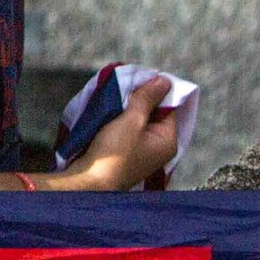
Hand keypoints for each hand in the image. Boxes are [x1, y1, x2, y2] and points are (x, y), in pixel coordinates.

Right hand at [54, 75, 180, 189]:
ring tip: (118, 95)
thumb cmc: (114, 153)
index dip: (156, 92)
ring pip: (140, 122)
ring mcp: (143, 152)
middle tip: (126, 84)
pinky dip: (122, 120)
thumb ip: (148, 99)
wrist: (90, 181)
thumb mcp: (132, 121)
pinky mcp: (127, 155)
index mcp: (168, 142)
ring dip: (129, 109)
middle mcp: (159, 148)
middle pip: (155, 114)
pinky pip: (129, 131)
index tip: (140, 78)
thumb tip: (164, 81)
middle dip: (141, 99)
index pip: (170, 108)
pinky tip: (112, 110)